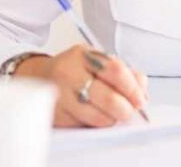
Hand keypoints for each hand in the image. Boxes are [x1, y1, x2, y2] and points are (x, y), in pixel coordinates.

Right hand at [14, 45, 148, 127]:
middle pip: (108, 97)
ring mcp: (60, 96)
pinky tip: (95, 114)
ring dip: (112, 118)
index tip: (141, 98)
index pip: (115, 70)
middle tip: (129, 111)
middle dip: (125, 108)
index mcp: (83, 55)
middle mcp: (69, 73)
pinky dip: (96, 123)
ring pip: (98, 116)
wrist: (38, 77)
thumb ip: (123, 71)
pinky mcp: (56, 115)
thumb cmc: (74, 69)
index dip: (132, 87)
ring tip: (112, 113)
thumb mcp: (96, 60)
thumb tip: (142, 86)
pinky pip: (85, 125)